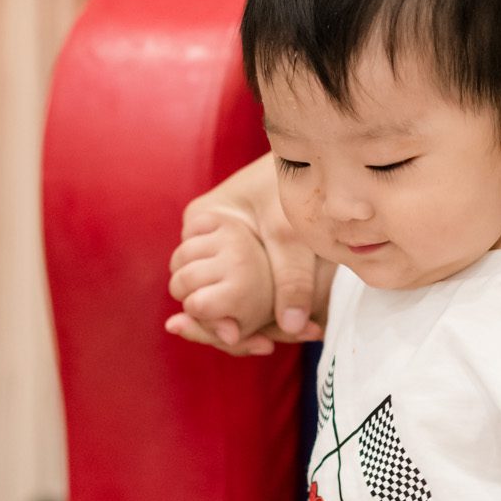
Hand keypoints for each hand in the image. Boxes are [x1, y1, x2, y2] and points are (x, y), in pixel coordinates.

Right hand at [181, 155, 321, 341]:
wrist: (309, 154)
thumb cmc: (291, 182)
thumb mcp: (291, 231)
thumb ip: (291, 278)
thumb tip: (293, 327)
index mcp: (199, 223)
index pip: (192, 287)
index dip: (212, 320)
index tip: (241, 339)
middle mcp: (202, 237)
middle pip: (205, 299)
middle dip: (235, 327)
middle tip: (267, 346)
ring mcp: (221, 246)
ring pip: (225, 300)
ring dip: (255, 323)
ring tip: (292, 336)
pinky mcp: (244, 254)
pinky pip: (246, 292)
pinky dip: (267, 310)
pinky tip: (300, 323)